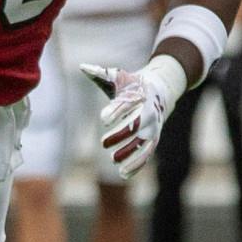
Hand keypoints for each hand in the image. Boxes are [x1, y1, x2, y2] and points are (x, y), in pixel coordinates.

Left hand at [81, 58, 184, 179]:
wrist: (160, 89)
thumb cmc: (132, 84)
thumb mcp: (118, 76)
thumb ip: (100, 74)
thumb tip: (82, 66)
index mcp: (138, 95)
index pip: (127, 104)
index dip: (116, 111)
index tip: (103, 119)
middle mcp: (148, 112)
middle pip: (136, 126)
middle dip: (121, 135)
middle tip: (104, 143)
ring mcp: (153, 127)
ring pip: (144, 143)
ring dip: (131, 154)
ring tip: (114, 163)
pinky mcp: (154, 138)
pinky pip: (147, 153)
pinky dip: (137, 164)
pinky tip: (124, 174)